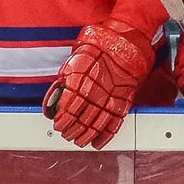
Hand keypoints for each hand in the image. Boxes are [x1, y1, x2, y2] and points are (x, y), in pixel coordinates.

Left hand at [42, 22, 153, 148]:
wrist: (126, 40)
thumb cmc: (100, 45)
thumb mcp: (75, 58)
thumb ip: (66, 77)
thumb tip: (56, 93)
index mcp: (81, 81)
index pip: (67, 107)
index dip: (61, 119)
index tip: (57, 123)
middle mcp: (95, 92)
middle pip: (80, 119)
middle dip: (70, 130)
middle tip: (65, 133)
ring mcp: (111, 98)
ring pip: (95, 125)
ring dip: (85, 135)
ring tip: (77, 140)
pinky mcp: (124, 101)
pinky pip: (114, 123)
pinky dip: (105, 136)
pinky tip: (97, 143)